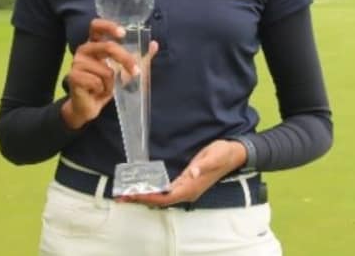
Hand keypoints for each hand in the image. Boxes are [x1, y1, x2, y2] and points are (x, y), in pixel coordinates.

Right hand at [61, 18, 157, 128]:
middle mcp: (84, 50)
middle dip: (125, 59)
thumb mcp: (124, 70)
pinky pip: (97, 82)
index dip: (109, 26)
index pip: (96, 26)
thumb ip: (138, 57)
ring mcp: (77, 63)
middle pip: (108, 47)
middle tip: (136, 72)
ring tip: (103, 88)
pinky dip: (102, 90)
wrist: (88, 106)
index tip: (123, 33)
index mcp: (94, 44)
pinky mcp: (74, 77)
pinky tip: (95, 92)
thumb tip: (154, 44)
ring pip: (106, 70)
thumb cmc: (104, 85)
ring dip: (111, 83)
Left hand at [119, 139, 246, 207]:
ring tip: (126, 194)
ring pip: (161, 197)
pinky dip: (152, 190)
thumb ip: (202, 165)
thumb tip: (192, 173)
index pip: (165, 198)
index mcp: (191, 187)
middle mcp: (187, 191)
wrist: (234, 153)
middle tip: (120, 197)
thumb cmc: (223, 154)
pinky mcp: (185, 182)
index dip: (148, 197)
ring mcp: (186, 188)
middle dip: (140, 199)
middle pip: (159, 201)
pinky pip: (165, 191)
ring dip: (144, 196)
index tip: (132, 195)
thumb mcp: (213, 157)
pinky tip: (143, 186)